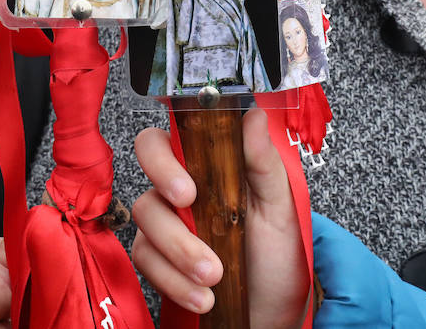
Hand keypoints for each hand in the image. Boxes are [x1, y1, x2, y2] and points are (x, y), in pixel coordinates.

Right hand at [132, 108, 310, 327]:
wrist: (272, 309)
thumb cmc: (274, 252)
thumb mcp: (279, 207)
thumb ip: (263, 162)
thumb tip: (252, 116)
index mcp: (207, 164)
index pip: (169, 137)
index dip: (164, 153)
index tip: (189, 186)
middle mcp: (179, 185)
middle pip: (146, 165)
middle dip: (163, 186)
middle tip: (189, 209)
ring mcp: (164, 219)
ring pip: (146, 215)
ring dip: (179, 248)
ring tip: (214, 276)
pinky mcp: (155, 256)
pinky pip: (147, 259)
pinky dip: (174, 280)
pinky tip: (202, 296)